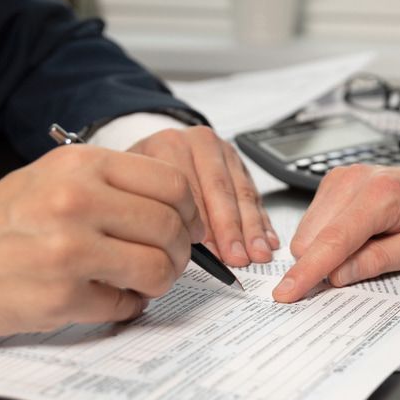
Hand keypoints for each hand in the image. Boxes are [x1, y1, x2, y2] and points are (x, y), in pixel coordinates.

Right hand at [0, 145, 205, 339]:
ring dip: (160, 281)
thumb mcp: (59, 177)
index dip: (190, 211)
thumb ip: (118, 184)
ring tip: (141, 281)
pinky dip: (127, 305)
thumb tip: (181, 209)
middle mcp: (76, 202)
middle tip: (169, 260)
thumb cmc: (8, 221)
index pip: (172, 184)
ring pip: (158, 268)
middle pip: (170, 228)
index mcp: (81, 165)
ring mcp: (69, 249)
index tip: (188, 225)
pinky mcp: (62, 295)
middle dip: (180, 252)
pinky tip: (107, 296)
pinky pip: (127, 304)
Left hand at [127, 126, 277, 265]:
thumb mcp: (133, 188)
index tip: (210, 253)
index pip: (189, 189)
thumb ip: (148, 212)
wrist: (155, 151)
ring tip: (257, 253)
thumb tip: (171, 252)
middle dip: (231, 229)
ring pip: (243, 193)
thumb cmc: (141, 177)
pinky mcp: (240, 165)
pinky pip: (255, 195)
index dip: (201, 225)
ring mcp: (224, 152)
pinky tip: (266, 239)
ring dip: (252, 228)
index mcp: (169, 145)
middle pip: (220, 190)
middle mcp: (199, 144)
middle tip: (236, 256)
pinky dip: (262, 221)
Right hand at [273, 159, 399, 301]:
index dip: (308, 270)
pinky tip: (357, 235)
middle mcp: (354, 180)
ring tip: (367, 244)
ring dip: (327, 251)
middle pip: (311, 238)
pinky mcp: (332, 183)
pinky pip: (313, 223)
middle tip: (364, 264)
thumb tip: (337, 275)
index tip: (286, 293)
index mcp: (381, 195)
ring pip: (307, 232)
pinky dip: (327, 239)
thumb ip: (378, 261)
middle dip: (325, 264)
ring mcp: (340, 179)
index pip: (334, 240)